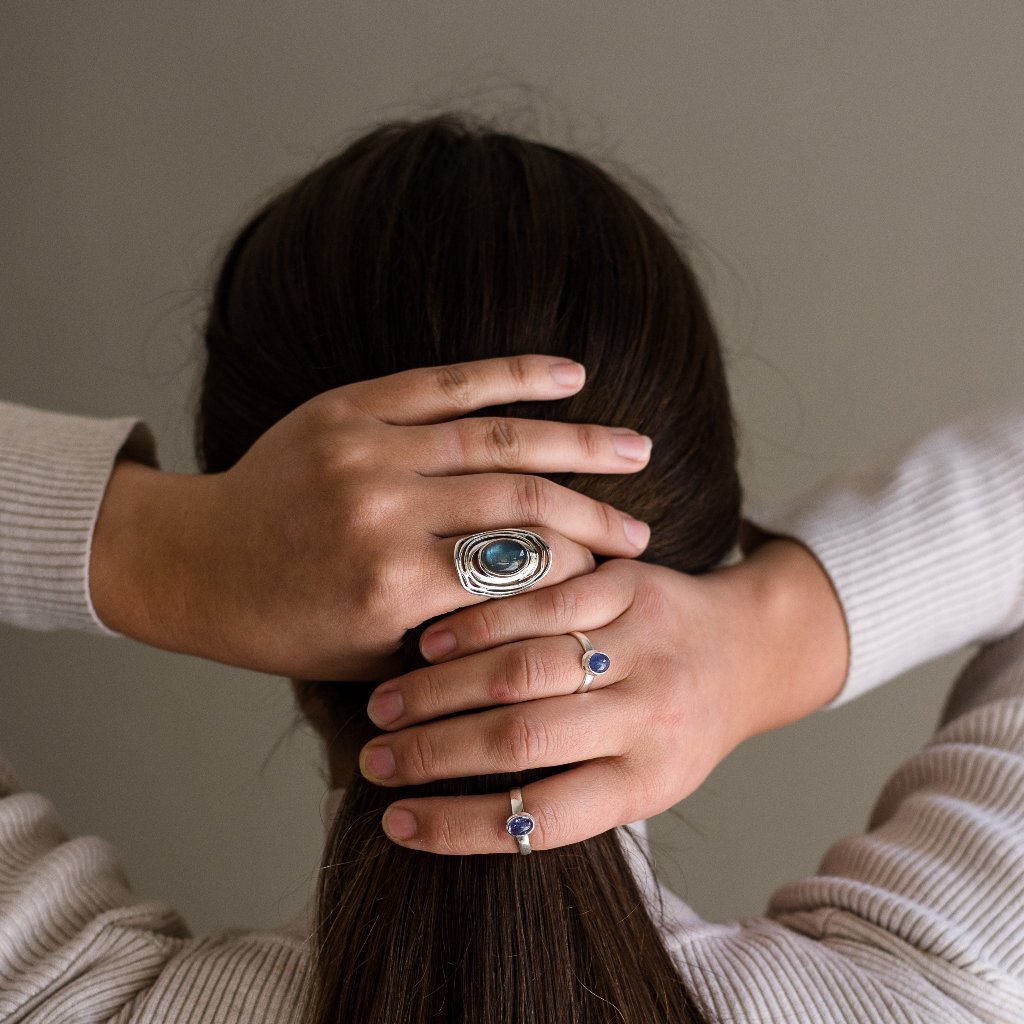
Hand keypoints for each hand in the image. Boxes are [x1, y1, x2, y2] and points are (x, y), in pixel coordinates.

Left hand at [89, 355, 653, 678]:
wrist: (201, 563)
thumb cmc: (290, 624)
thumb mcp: (377, 654)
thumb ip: (461, 628)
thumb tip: (556, 598)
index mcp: (390, 587)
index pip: (519, 570)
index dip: (580, 569)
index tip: (620, 571)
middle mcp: (383, 513)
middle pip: (523, 502)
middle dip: (597, 513)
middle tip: (645, 526)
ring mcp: (367, 450)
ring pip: (499, 438)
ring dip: (579, 443)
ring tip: (636, 450)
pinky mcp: (351, 407)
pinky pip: (448, 382)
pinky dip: (516, 375)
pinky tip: (572, 373)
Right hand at [360, 537, 849, 852]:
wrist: (748, 647)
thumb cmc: (681, 727)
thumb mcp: (647, 778)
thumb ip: (569, 792)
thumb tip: (446, 810)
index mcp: (649, 780)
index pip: (543, 817)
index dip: (459, 825)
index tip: (395, 824)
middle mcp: (647, 715)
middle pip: (522, 739)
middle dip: (433, 754)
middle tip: (375, 760)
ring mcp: (638, 645)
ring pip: (522, 668)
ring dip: (441, 690)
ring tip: (387, 707)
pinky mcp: (628, 587)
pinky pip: (542, 603)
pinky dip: (480, 623)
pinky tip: (430, 642)